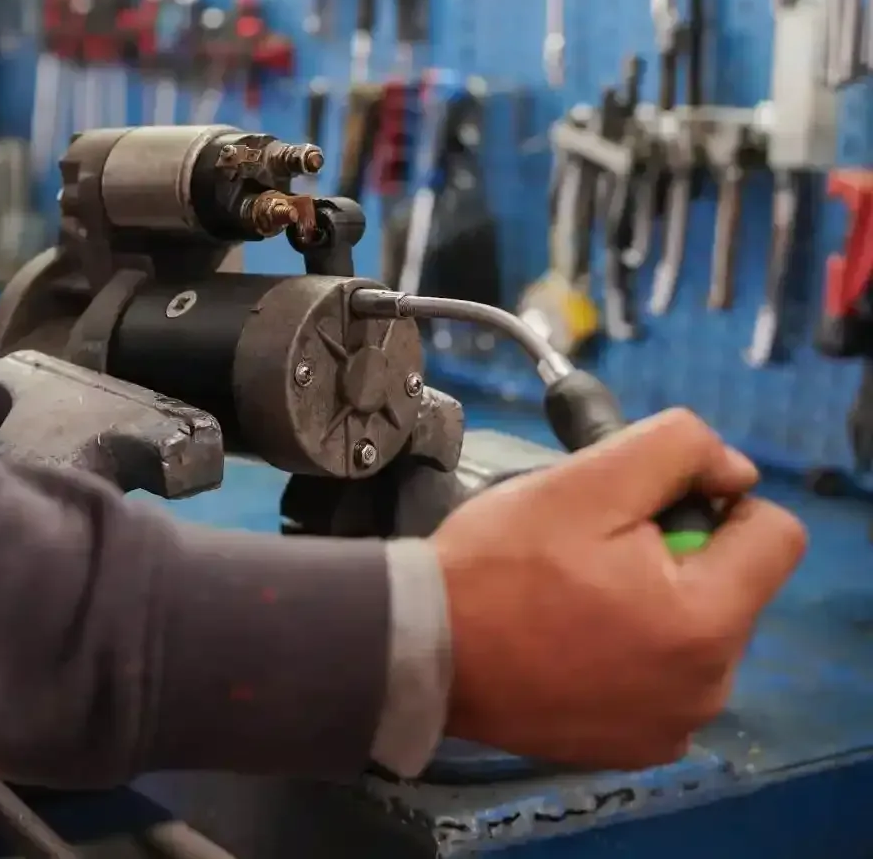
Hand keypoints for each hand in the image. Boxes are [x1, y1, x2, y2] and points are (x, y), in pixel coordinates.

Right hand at [433, 408, 806, 770]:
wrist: (422, 648)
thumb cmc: (500, 563)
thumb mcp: (587, 481)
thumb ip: (676, 451)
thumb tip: (733, 469)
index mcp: (707, 622)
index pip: (776, 534)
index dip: (715, 494)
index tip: (648, 499)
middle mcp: (707, 688)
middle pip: (731, 580)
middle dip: (676, 549)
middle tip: (595, 544)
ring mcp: (672, 725)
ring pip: (696, 625)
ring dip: (653, 596)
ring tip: (576, 587)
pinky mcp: (636, 746)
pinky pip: (663, 673)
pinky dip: (631, 646)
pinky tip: (571, 632)